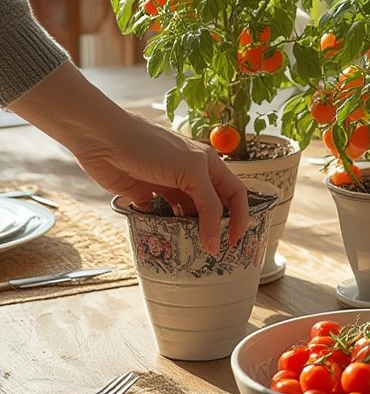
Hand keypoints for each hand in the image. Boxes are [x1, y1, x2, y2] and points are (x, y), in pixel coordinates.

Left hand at [10, 62, 248, 253]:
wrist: (104, 139)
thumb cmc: (151, 147)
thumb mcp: (190, 172)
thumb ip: (207, 205)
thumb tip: (215, 241)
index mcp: (207, 164)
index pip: (234, 193)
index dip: (240, 217)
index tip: (234, 242)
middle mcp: (191, 175)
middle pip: (212, 207)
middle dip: (216, 229)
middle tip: (213, 254)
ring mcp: (168, 185)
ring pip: (186, 215)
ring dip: (189, 232)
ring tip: (189, 251)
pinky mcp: (145, 195)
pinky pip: (159, 218)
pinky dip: (162, 229)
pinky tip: (162, 239)